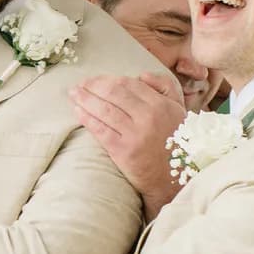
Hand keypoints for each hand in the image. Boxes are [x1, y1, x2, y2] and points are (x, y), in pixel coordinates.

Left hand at [69, 71, 185, 214]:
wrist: (176, 178)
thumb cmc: (175, 142)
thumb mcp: (179, 110)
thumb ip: (165, 87)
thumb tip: (141, 75)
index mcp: (161, 104)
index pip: (129, 84)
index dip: (108, 80)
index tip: (95, 80)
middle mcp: (149, 116)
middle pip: (114, 93)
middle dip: (93, 86)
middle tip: (80, 84)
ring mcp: (135, 134)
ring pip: (104, 110)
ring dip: (85, 99)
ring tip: (73, 94)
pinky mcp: (123, 151)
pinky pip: (100, 130)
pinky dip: (87, 118)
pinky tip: (77, 111)